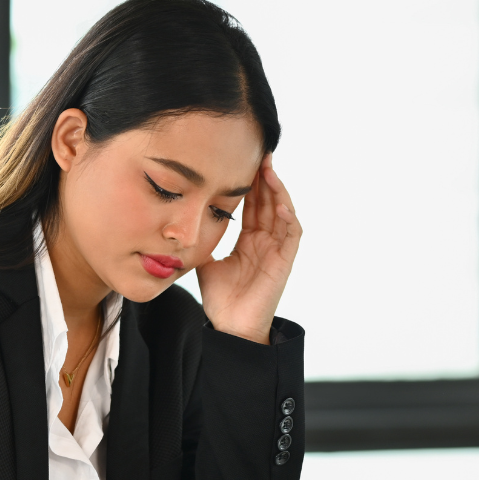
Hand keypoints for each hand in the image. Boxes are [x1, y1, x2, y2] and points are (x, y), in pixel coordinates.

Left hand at [195, 155, 301, 343]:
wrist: (229, 327)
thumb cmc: (219, 300)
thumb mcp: (205, 262)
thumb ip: (203, 241)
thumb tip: (186, 223)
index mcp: (249, 241)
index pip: (252, 205)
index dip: (250, 183)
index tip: (242, 160)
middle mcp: (265, 242)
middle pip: (269, 202)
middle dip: (265, 178)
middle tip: (259, 152)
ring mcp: (277, 250)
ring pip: (283, 212)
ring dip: (278, 191)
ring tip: (269, 169)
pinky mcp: (285, 261)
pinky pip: (292, 234)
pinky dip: (288, 218)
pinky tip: (279, 203)